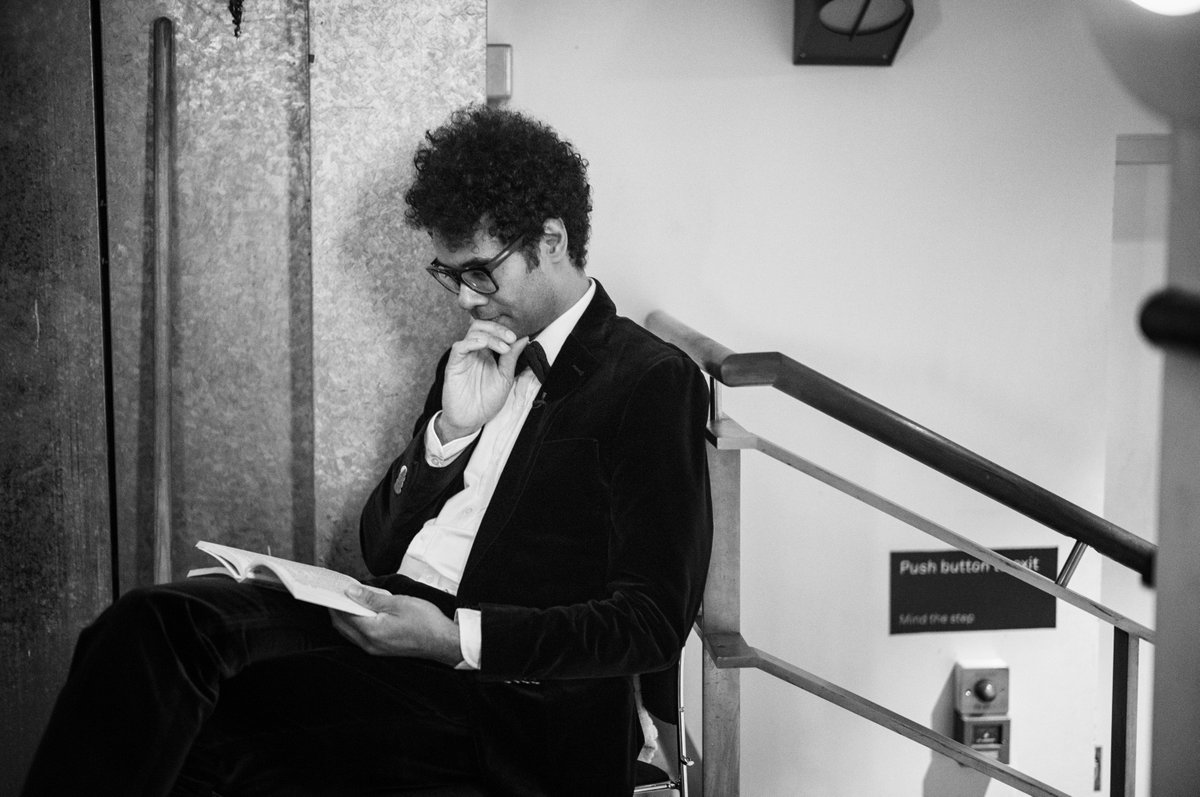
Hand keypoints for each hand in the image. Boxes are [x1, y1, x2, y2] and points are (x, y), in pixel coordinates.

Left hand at [330, 587, 462, 665]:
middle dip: (336, 608)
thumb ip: (371, 598)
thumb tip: (351, 592)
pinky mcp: (381, 649)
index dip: (336, 600)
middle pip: (341, 626)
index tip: (333, 587)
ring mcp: (375, 649)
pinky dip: (355, 623)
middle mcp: (369, 644)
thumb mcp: (398, 603)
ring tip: (348, 598)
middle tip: (336, 591)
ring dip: (345, 616)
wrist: (443, 641)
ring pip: (349, 632)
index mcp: (371, 631)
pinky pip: (359, 636)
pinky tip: (362, 611)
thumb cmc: (425, 622)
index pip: (343, 615)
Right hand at [437, 320, 530, 440]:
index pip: (494, 330)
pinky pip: (460, 347)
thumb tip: (524, 338)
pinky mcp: (454, 365)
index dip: (506, 328)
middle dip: (498, 328)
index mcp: (487, 352)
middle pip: (482, 326)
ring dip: (490, 335)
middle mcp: (475, 351)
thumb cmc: (487, 400)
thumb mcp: (505, 378)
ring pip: (472, 332)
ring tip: (504, 347)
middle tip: (511, 337)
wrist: (471, 420)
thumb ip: (511, 358)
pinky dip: (472, 342)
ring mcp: (464, 356)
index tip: (519, 335)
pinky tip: (483, 345)